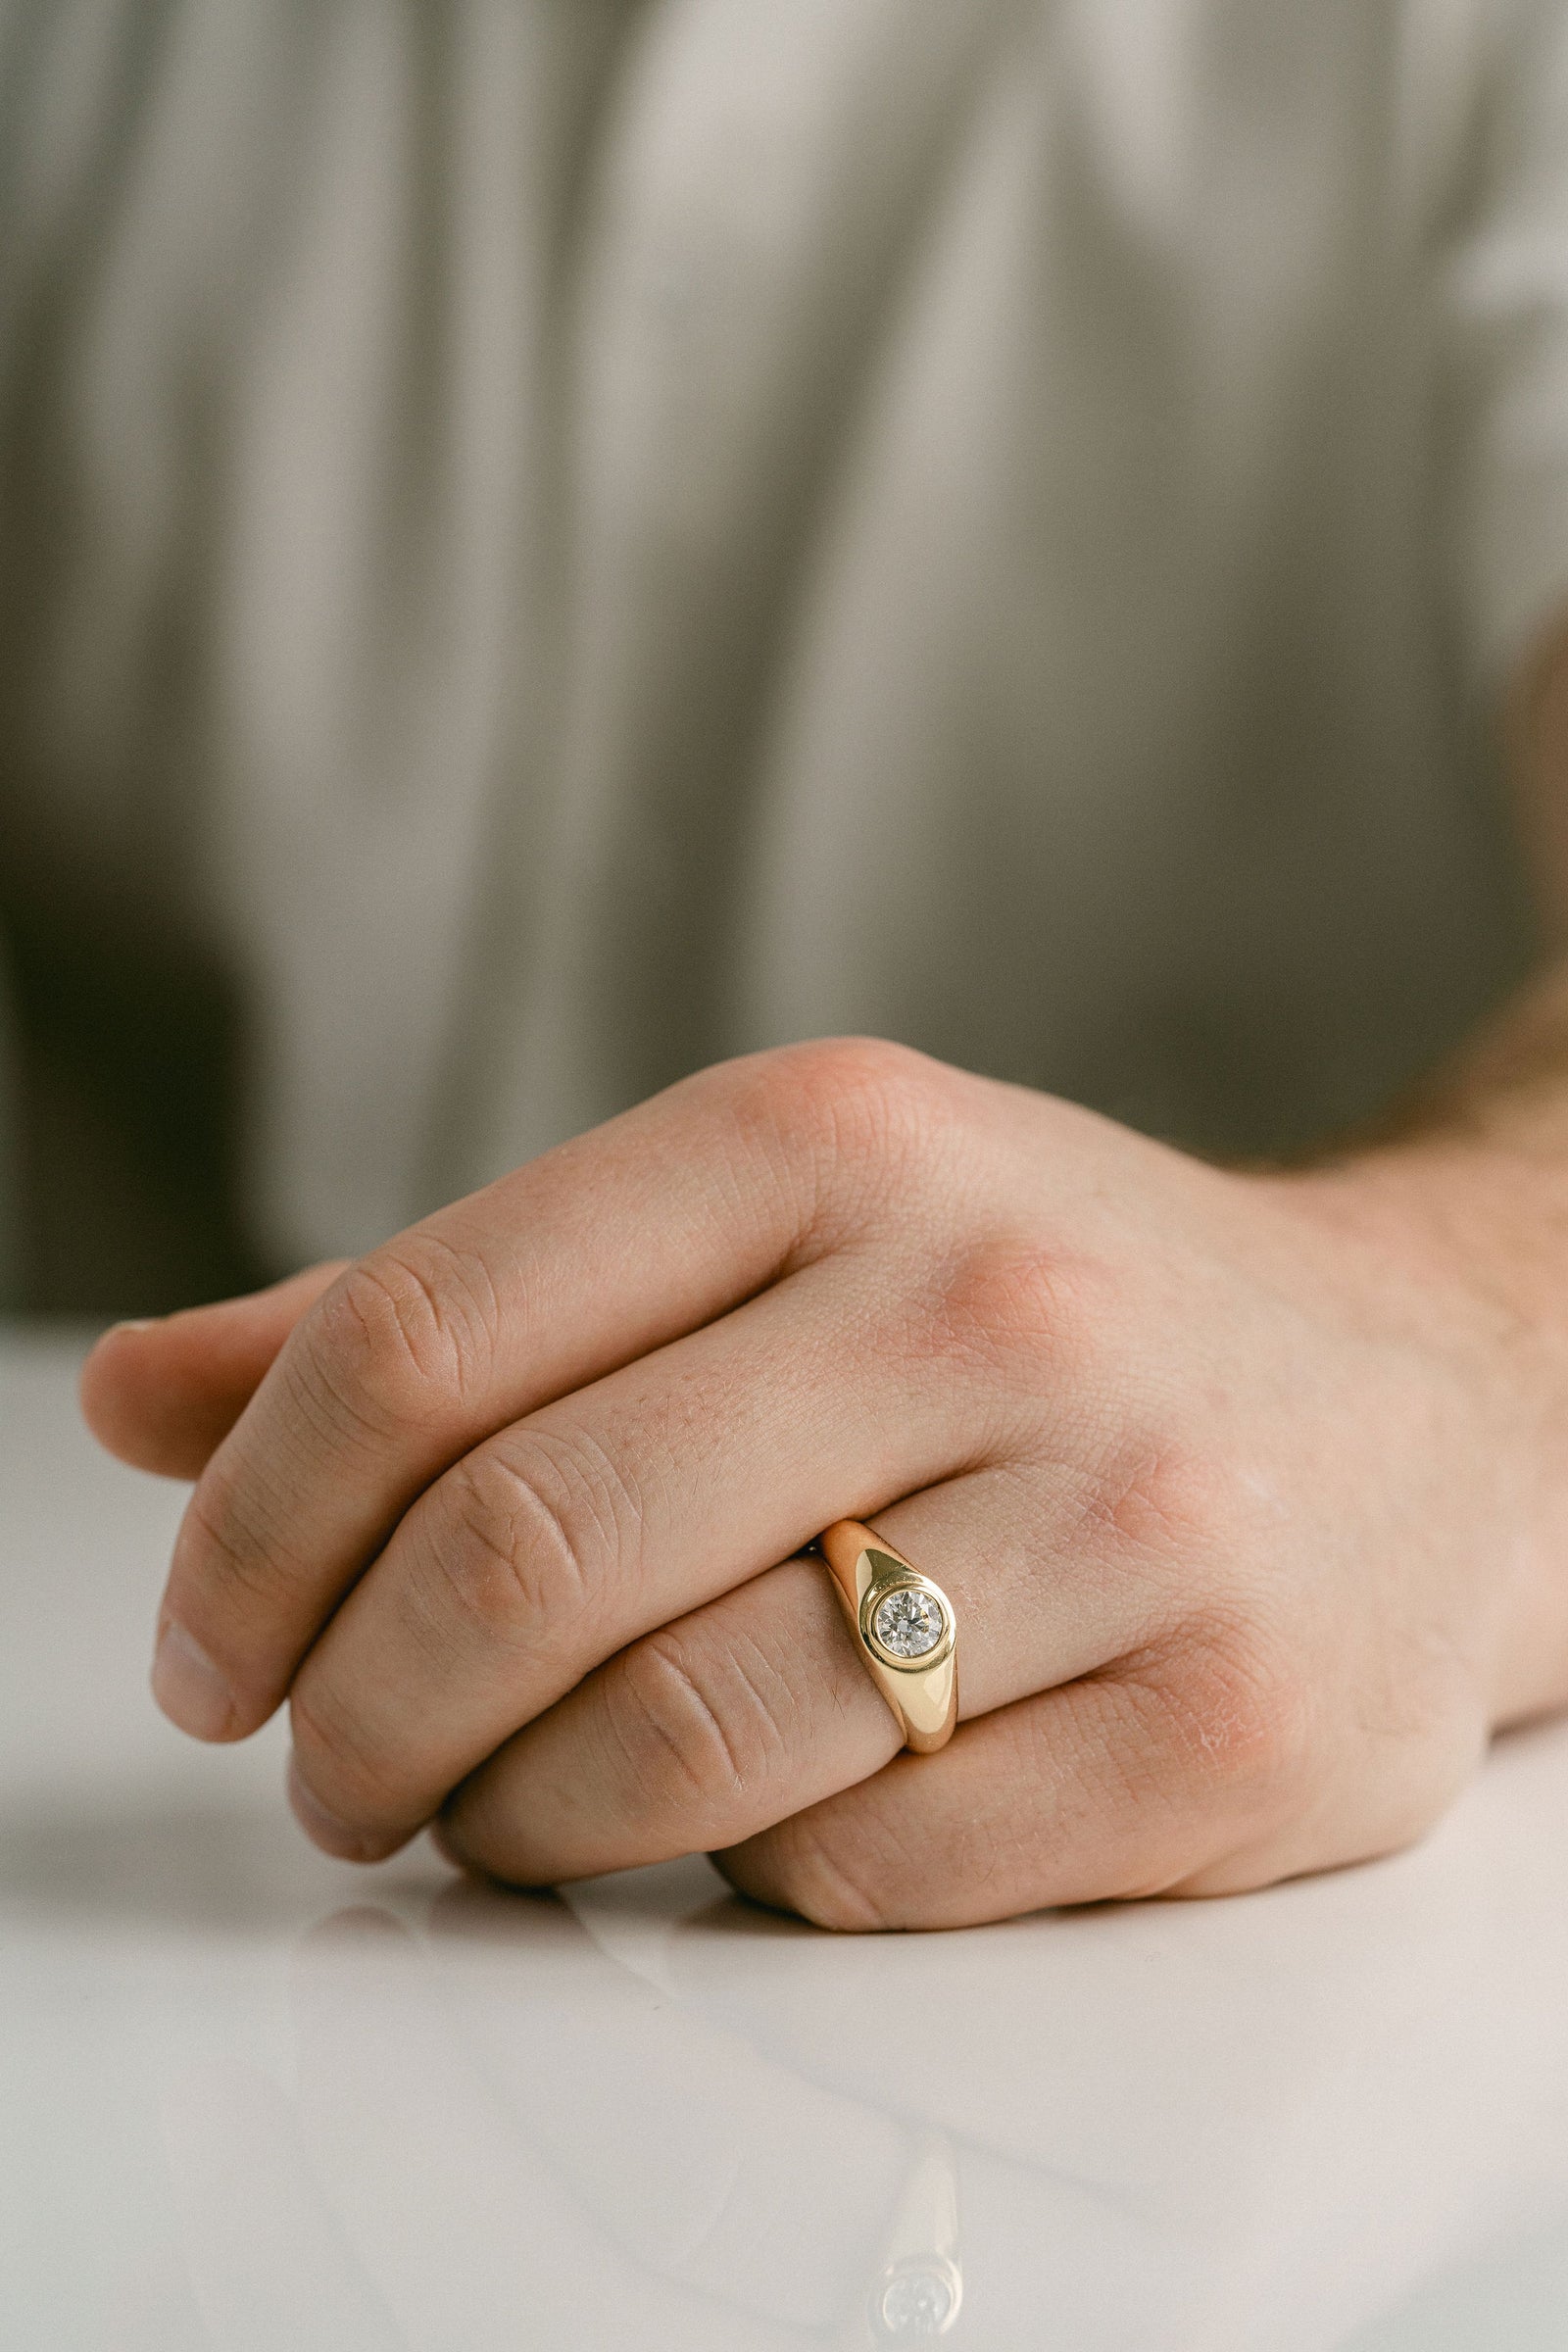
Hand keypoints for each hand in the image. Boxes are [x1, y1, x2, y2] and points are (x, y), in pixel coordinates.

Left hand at [82, 1039, 1566, 1926]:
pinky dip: (747, 1880)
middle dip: (358, 1716)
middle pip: (525, 1552)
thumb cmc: (1034, 1314)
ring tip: (507, 1817)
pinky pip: (864, 1869)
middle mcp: (987, 1297)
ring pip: (683, 1743)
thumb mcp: (765, 1232)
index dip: (254, 1525)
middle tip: (332, 1773)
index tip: (212, 1649)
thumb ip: (453, 1312)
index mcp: (833, 1137)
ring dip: (525, 1823)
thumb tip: (141, 1401)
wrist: (1434, 1397)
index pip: (427, 1334)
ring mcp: (1131, 1512)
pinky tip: (752, 1828)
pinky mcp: (1228, 1727)